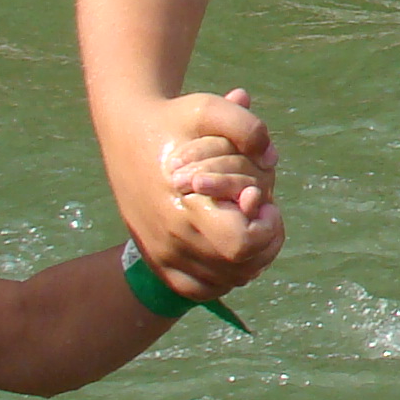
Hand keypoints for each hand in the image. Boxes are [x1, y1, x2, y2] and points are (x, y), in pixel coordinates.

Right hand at [131, 86, 283, 296]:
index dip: (266, 228)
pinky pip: (197, 290)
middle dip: (265, 243)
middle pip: (238, 268)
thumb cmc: (175, 120)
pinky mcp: (156, 260)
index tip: (264, 201)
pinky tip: (232, 250)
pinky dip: (222, 278)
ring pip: (223, 282)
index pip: (241, 245)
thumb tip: (272, 161)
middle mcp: (170, 238)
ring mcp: (161, 254)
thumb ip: (248, 128)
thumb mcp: (210, 109)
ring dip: (249, 261)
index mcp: (184, 206)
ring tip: (253, 228)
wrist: (127, 130)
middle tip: (265, 215)